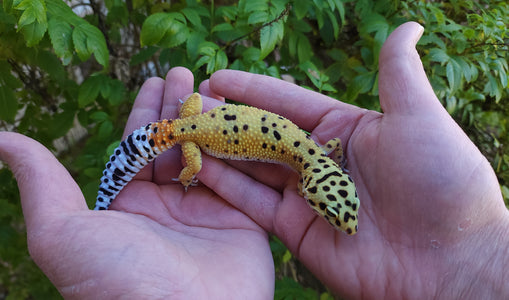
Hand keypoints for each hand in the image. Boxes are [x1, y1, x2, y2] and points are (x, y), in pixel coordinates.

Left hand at [0, 68, 273, 298]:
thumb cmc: (115, 280)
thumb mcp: (60, 231)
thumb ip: (40, 182)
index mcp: (128, 206)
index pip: (137, 147)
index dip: (145, 111)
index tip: (155, 80)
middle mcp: (167, 207)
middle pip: (174, 144)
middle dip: (179, 107)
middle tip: (186, 74)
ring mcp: (206, 213)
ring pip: (209, 153)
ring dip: (211, 118)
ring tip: (213, 86)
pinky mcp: (243, 221)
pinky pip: (243, 175)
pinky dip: (241, 146)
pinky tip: (239, 116)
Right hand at [199, 22, 508, 297]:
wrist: (449, 263)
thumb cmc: (440, 183)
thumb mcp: (418, 117)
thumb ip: (396, 73)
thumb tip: (407, 26)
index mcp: (345, 130)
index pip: (288, 102)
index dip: (252, 90)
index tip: (217, 79)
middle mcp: (321, 161)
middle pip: (264, 135)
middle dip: (226, 121)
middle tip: (189, 107)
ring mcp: (307, 196)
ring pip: (253, 167)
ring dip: (218, 151)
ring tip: (183, 134)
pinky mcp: (296, 230)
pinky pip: (253, 203)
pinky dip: (225, 186)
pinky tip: (197, 167)